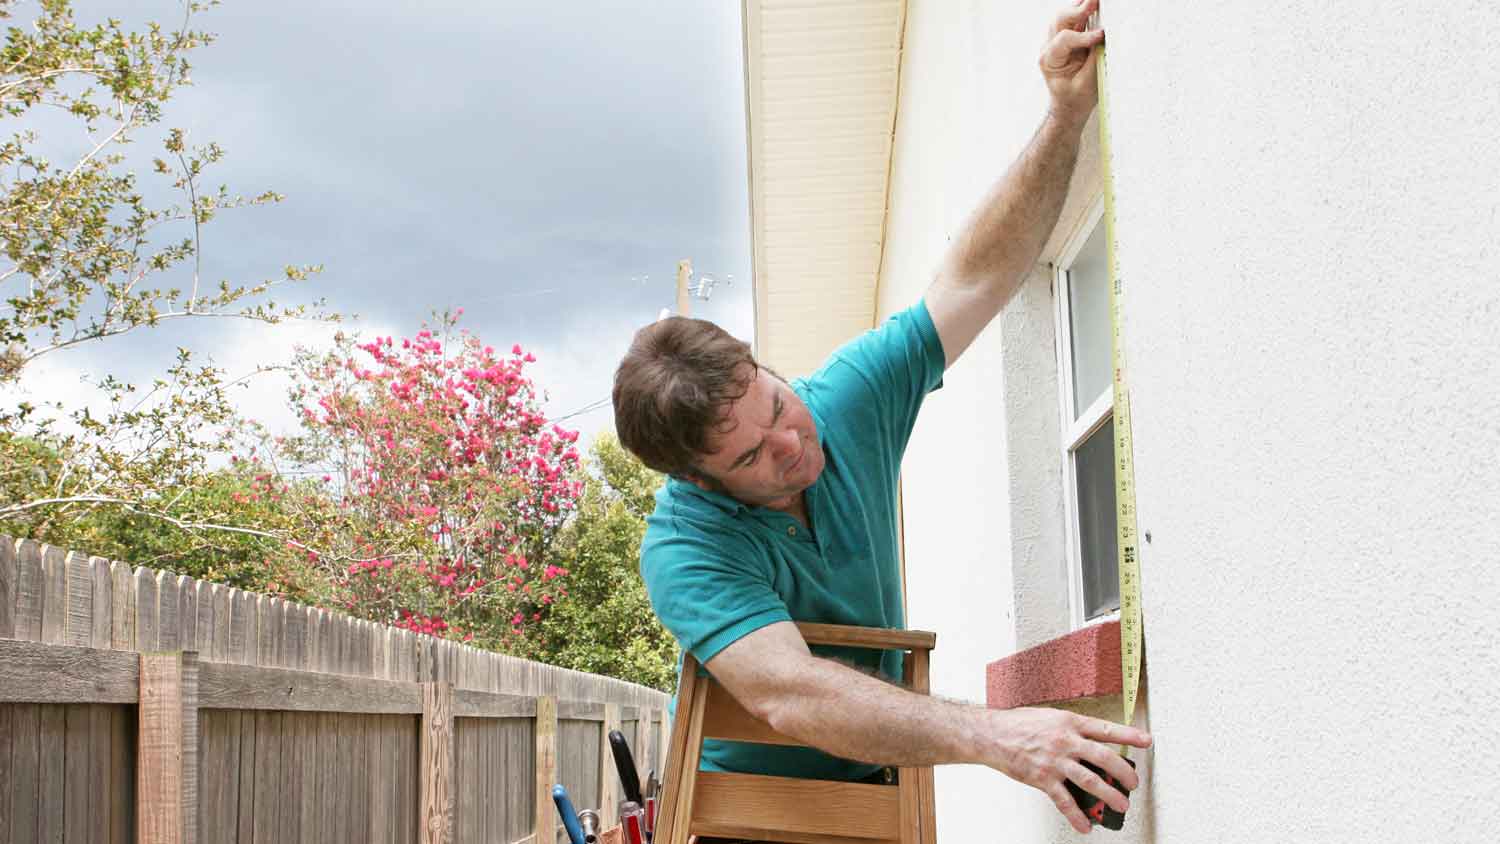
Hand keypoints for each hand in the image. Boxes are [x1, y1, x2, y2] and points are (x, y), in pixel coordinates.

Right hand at [985, 706, 1151, 833]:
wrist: (991, 735)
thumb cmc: (1019, 724)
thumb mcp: (1050, 717)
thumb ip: (1071, 728)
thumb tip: (1091, 741)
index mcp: (1070, 722)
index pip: (1106, 729)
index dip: (1129, 736)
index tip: (1146, 741)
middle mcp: (1066, 741)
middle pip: (1105, 757)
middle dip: (1124, 773)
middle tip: (1133, 783)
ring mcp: (1055, 761)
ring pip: (1090, 780)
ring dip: (1109, 795)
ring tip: (1121, 804)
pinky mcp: (1043, 778)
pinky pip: (1064, 801)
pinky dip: (1077, 816)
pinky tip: (1085, 825)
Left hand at [1040, 0, 1104, 129]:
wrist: (1069, 106)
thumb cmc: (1075, 98)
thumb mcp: (1086, 83)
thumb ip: (1094, 60)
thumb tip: (1104, 39)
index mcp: (1049, 60)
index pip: (1064, 39)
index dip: (1084, 36)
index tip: (1101, 36)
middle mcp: (1049, 47)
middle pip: (1060, 20)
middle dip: (1078, 10)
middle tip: (1094, 2)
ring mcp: (1056, 41)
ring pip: (1064, 16)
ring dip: (1080, 7)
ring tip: (1094, 2)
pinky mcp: (1067, 38)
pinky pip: (1073, 20)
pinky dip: (1083, 12)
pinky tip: (1093, 6)